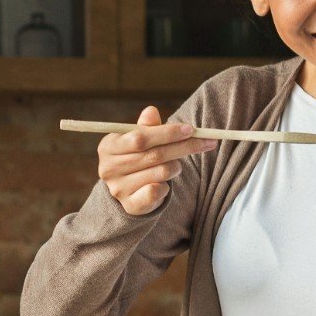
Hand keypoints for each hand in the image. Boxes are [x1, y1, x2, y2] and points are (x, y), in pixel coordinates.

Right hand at [97, 105, 216, 215]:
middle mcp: (108, 168)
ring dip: (176, 166)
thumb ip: (147, 126)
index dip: (168, 133)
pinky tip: (164, 183)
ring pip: (161, 172)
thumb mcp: (140, 138)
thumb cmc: (137, 156)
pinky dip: (167, 185)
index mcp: (108, 146)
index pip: (141, 138)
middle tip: (207, 142)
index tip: (191, 129)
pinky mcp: (130, 205)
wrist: (127, 190)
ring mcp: (118, 188)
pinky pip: (158, 191)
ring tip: (175, 165)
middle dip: (183, 147)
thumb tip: (151, 111)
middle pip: (154, 155)